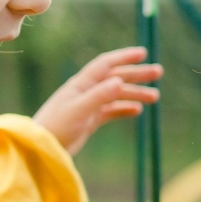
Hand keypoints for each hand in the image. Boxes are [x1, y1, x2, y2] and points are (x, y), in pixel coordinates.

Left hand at [32, 47, 162, 154]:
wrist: (41, 148)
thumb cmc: (56, 127)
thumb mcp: (79, 111)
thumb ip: (99, 96)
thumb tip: (119, 80)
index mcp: (81, 84)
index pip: (106, 64)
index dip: (124, 57)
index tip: (144, 53)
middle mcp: (86, 91)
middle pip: (116, 78)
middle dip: (137, 74)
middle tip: (158, 72)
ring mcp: (88, 105)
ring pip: (116, 95)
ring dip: (135, 93)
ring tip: (155, 97)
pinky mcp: (89, 120)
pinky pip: (111, 111)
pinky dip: (124, 109)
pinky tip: (137, 110)